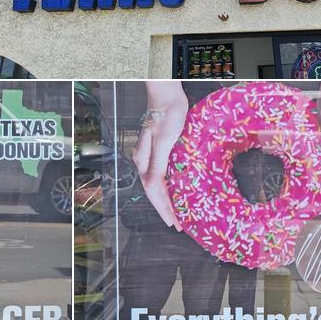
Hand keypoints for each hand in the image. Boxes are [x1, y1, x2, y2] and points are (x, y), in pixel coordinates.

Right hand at [132, 82, 187, 230]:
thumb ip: (157, 165)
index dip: (164, 209)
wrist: (166, 95)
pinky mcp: (158, 149)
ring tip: (176, 212)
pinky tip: (176, 189)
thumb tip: (154, 188)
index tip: (174, 223)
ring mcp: (149, 155)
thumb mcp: (164, 141)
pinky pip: (162, 174)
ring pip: (157, 184)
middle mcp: (144, 161)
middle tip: (177, 224)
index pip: (154, 192)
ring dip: (166, 199)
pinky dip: (168, 186)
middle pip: (154, 191)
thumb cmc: (166, 115)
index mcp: (144, 161)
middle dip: (165, 209)